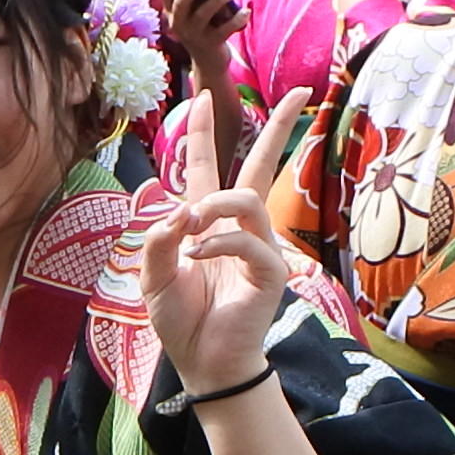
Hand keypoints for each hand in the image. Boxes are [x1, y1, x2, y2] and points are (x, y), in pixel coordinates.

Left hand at [136, 83, 307, 403]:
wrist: (202, 362)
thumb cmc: (180, 319)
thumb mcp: (154, 277)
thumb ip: (160, 240)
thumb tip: (182, 210)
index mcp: (206, 222)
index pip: (206, 166)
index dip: (202, 132)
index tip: (204, 97)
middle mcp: (237, 227)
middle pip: (262, 165)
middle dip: (280, 127)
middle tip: (300, 93)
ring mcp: (259, 247)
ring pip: (246, 198)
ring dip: (214, 206)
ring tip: (192, 230)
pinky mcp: (271, 271)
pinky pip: (248, 242)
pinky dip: (218, 244)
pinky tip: (199, 258)